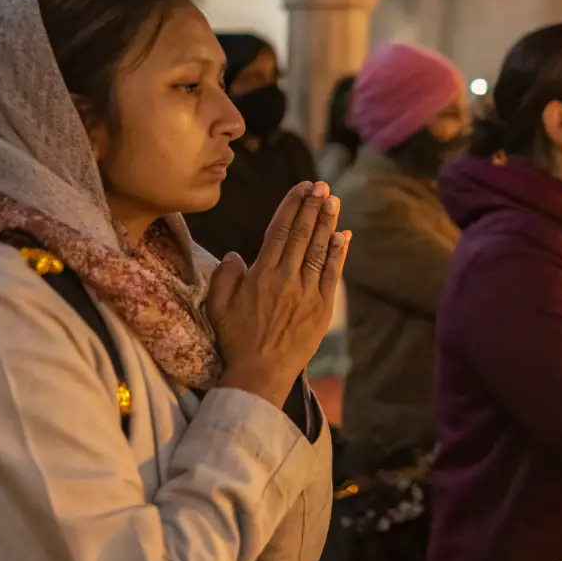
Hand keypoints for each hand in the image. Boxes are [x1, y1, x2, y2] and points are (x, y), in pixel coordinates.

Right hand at [206, 182, 350, 407]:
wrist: (260, 374)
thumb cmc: (235, 340)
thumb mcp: (217, 306)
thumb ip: (224, 275)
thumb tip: (235, 254)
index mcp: (261, 274)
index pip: (279, 230)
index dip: (291, 206)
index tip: (300, 188)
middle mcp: (287, 278)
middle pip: (302, 234)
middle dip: (312, 206)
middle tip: (322, 185)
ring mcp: (307, 293)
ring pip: (319, 250)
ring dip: (327, 223)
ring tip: (333, 201)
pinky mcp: (322, 309)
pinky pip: (332, 275)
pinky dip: (338, 254)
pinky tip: (343, 236)